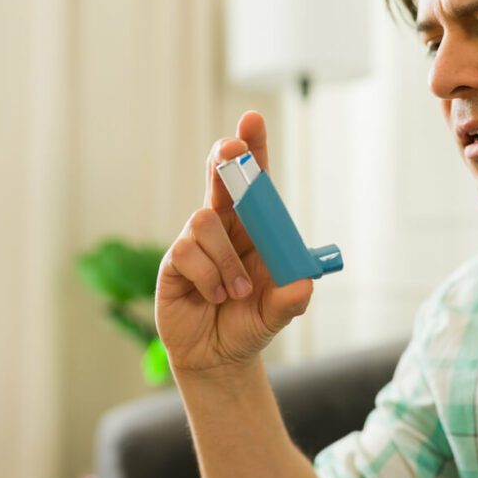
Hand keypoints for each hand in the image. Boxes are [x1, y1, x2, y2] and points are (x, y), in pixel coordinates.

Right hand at [155, 111, 313, 375]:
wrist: (219, 356)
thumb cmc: (249, 323)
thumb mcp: (277, 314)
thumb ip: (290, 300)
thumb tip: (303, 285)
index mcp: (254, 228)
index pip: (254, 182)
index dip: (253, 149)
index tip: (252, 120)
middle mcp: (224, 227)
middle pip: (219, 179)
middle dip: (226, 160)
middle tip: (233, 149)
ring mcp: (195, 242)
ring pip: (205, 221)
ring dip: (226, 259)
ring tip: (236, 292)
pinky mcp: (174, 263)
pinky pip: (188, 252)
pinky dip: (208, 277)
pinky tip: (214, 296)